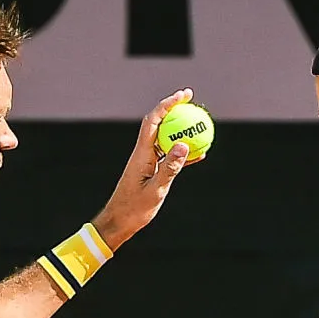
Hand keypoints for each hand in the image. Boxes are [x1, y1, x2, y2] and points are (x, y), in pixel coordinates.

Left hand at [91, 89, 199, 249]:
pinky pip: (169, 156)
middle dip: (174, 108)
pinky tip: (199, 153)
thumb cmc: (134, 209)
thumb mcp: (155, 190)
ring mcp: (147, 161)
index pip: (154, 120)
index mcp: (141, 153)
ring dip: (181, 128)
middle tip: (191, 99)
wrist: (119, 222)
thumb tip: (184, 144)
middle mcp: (143, 152)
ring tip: (198, 121)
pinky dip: (183, 152)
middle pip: (159, 122)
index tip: (183, 95)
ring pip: (166, 138)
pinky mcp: (151, 171)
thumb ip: (170, 168)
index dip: (168, 104)